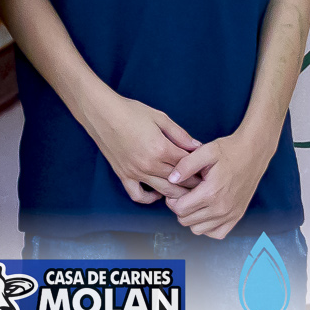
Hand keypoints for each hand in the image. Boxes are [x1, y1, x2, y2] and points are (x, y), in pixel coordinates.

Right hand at [79, 88, 202, 204]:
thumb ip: (180, 134)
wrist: (101, 113)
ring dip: (178, 194)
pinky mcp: (124, 175)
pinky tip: (157, 193)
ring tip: (188, 191)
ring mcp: (136, 172)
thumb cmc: (130, 111)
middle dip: (194, 183)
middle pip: (179, 181)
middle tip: (204, 183)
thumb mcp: (159, 117)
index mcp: (161, 148)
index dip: (200, 166)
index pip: (188, 164)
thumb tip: (197, 147)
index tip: (208, 169)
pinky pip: (138, 195)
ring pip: (164, 192)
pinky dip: (149, 198)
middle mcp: (149, 164)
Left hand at [164, 130, 274, 238]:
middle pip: (186, 220)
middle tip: (184, 194)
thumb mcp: (205, 151)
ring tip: (194, 201)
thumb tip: (171, 179)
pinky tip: (205, 211)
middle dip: (180, 208)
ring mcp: (231, 215)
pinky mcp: (237, 217)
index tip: (175, 190)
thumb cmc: (229, 151)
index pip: (180, 209)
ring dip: (192, 218)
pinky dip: (208, 226)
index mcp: (211, 193)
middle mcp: (221, 208)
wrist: (253, 154)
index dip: (171, 200)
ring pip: (199, 229)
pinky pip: (217, 233)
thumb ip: (185, 165)